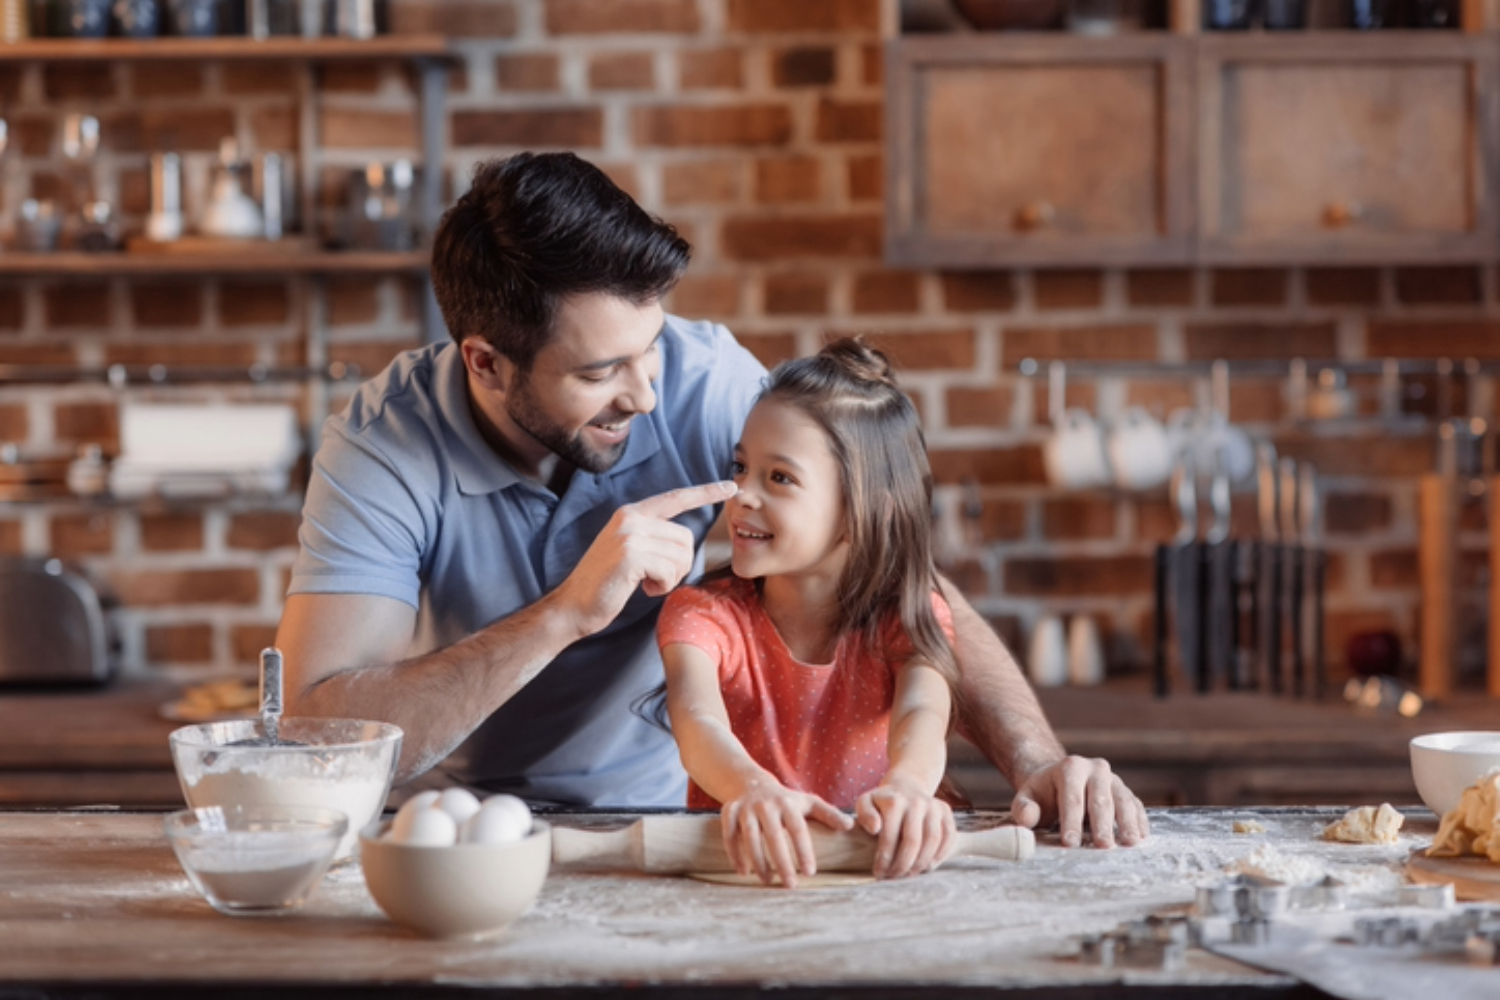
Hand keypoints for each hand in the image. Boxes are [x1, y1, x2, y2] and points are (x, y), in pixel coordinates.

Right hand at [553, 481, 735, 637]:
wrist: (572, 605)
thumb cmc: (605, 583)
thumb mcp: (628, 550)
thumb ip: (651, 536)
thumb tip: (684, 541)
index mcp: (631, 513)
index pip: (675, 498)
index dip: (705, 492)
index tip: (729, 487)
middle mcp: (631, 518)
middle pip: (686, 538)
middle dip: (679, 565)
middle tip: (655, 578)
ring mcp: (630, 535)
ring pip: (681, 556)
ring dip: (670, 578)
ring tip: (645, 582)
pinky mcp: (631, 555)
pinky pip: (670, 571)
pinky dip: (662, 586)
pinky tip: (643, 589)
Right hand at [722, 784, 852, 888]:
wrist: (750, 782)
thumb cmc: (785, 799)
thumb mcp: (807, 802)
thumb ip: (828, 814)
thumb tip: (850, 826)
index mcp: (787, 804)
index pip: (798, 829)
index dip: (804, 850)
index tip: (810, 872)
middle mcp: (766, 805)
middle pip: (774, 836)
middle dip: (782, 862)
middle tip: (790, 885)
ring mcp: (746, 807)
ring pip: (750, 836)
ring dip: (758, 861)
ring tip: (767, 881)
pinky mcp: (729, 811)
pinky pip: (729, 834)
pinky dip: (734, 853)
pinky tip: (743, 871)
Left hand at [854, 777, 954, 878]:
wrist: (906, 786)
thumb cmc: (883, 801)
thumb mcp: (866, 802)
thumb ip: (865, 814)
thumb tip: (874, 829)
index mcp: (895, 801)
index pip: (890, 837)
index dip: (884, 859)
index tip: (879, 873)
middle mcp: (917, 802)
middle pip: (913, 842)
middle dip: (903, 865)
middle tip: (895, 876)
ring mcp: (934, 806)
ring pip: (933, 842)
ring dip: (921, 864)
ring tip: (910, 873)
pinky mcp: (946, 811)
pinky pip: (948, 837)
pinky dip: (941, 855)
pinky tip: (928, 865)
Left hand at [1010, 756, 1147, 848]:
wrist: (1060, 780)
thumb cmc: (1043, 794)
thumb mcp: (1027, 798)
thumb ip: (1023, 809)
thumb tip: (1028, 819)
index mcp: (1070, 767)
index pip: (1072, 798)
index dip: (1071, 821)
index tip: (1070, 843)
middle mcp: (1095, 769)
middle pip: (1100, 800)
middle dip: (1102, 825)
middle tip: (1103, 847)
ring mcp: (1113, 780)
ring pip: (1123, 801)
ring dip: (1127, 823)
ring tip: (1128, 843)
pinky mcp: (1126, 792)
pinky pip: (1136, 805)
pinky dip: (1139, 821)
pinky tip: (1141, 837)